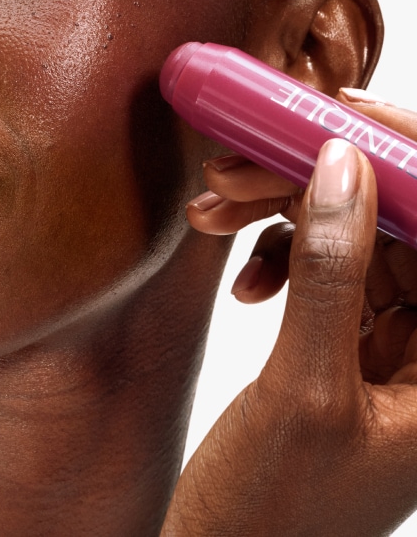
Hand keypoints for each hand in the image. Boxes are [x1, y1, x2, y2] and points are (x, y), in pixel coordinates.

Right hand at [161, 94, 416, 536]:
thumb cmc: (276, 513)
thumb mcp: (306, 390)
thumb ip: (330, 272)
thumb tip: (342, 169)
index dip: (400, 160)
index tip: (334, 116)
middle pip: (396, 225)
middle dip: (315, 184)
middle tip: (238, 164)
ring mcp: (394, 348)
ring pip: (354, 240)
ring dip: (282, 215)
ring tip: (215, 213)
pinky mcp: (350, 345)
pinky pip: (324, 270)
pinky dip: (277, 257)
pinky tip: (242, 277)